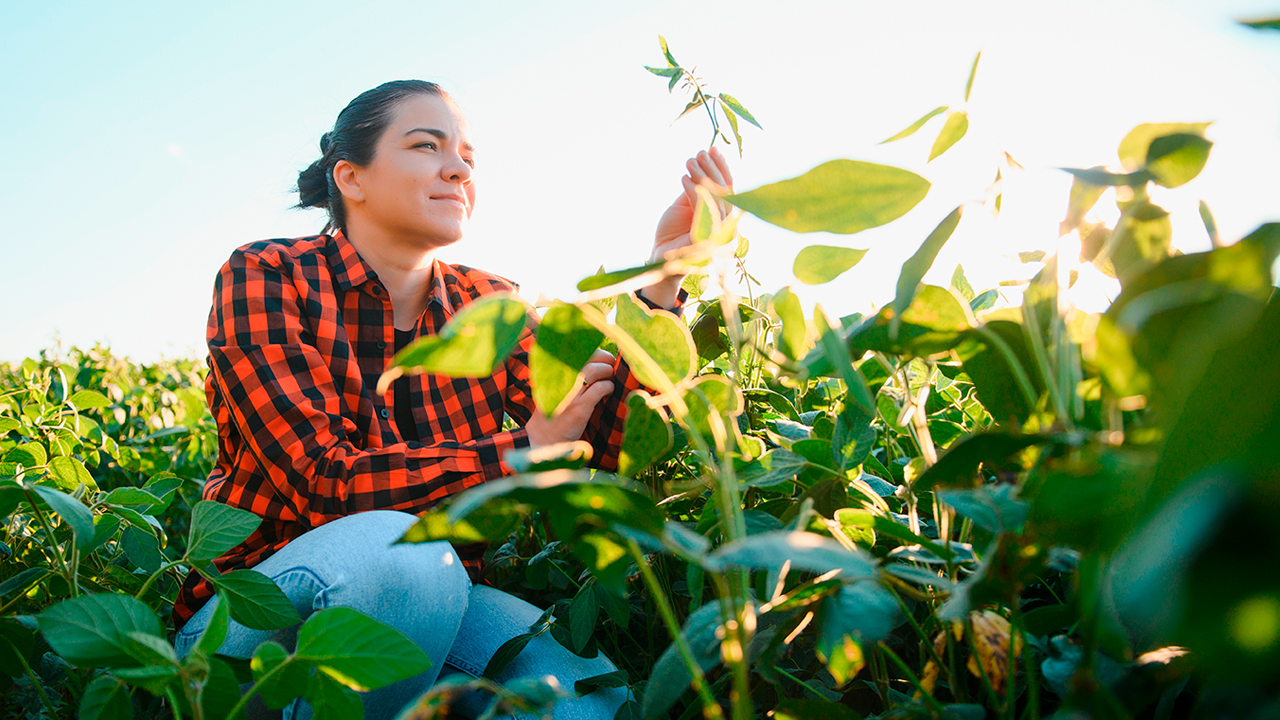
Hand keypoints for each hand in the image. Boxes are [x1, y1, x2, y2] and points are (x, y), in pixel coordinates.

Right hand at [526, 350, 615, 447]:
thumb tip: (595, 361)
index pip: (578, 350)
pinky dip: (608, 387)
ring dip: (608, 372)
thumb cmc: (553, 413)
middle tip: (611, 366)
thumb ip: (570, 375)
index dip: (595, 351)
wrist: (544, 439)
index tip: (603, 358)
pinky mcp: (579, 407)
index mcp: (555, 371)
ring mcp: (570, 392)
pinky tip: (608, 392)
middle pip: (589, 356)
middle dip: (605, 358)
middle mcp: (561, 378)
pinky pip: (600, 388)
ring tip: (610, 379)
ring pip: (596, 369)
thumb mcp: (556, 389)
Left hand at [641, 148, 734, 307]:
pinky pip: (704, 212)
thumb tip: (704, 165)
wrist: (659, 255)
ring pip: (717, 200)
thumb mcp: (686, 205)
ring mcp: (719, 235)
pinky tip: (685, 178)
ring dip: (703, 177)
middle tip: (700, 152)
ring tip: (690, 162)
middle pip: (726, 193)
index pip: (728, 189)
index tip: (713, 148)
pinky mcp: (706, 241)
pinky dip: (695, 193)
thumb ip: (698, 190)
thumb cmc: (672, 232)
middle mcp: (727, 227)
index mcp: (724, 217)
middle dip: (713, 169)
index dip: (721, 168)